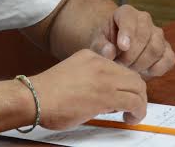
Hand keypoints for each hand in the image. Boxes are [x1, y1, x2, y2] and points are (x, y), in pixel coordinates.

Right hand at [30, 49, 146, 129]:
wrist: (35, 97)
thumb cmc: (47, 93)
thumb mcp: (71, 75)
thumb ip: (89, 80)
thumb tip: (105, 99)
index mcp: (89, 56)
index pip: (119, 68)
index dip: (124, 84)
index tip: (121, 96)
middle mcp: (100, 63)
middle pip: (133, 75)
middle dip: (136, 93)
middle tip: (131, 107)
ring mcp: (104, 77)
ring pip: (138, 87)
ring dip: (139, 103)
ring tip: (132, 114)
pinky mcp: (107, 94)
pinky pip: (135, 102)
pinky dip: (138, 112)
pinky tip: (130, 118)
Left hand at [90, 4, 174, 77]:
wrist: (115, 49)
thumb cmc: (106, 43)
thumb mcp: (97, 43)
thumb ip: (101, 46)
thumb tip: (109, 51)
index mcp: (126, 13)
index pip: (129, 19)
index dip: (127, 33)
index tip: (122, 47)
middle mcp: (144, 20)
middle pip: (145, 36)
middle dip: (131, 55)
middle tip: (120, 65)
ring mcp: (158, 34)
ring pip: (156, 48)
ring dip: (142, 63)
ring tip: (128, 69)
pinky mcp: (167, 50)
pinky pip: (168, 60)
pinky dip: (157, 69)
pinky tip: (143, 72)